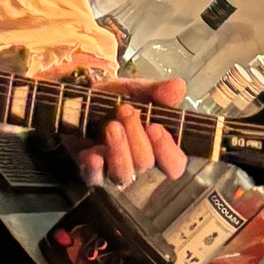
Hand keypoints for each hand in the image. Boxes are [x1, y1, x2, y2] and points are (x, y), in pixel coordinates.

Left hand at [77, 76, 190, 191]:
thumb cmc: (118, 100)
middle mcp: (137, 165)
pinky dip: (94, 168)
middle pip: (145, 164)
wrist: (84, 98)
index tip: (156, 128)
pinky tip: (93, 156)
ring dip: (119, 150)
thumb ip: (158, 91)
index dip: (168, 151)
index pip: (174, 165)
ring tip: (112, 126)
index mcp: (156, 148)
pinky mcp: (91, 171)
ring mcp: (113, 171)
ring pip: (123, 174)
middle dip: (136, 136)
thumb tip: (179, 86)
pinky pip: (94, 178)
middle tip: (126, 111)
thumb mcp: (137, 90)